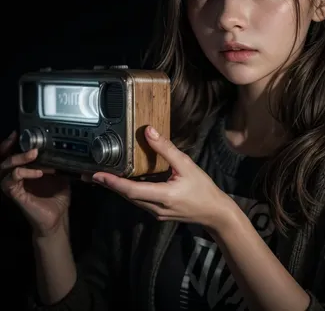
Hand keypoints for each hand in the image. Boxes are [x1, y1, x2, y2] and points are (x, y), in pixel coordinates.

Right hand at [0, 131, 70, 237]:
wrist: (58, 217)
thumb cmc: (57, 196)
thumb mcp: (60, 174)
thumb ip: (58, 162)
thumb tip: (66, 147)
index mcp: (25, 170)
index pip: (11, 154)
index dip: (9, 144)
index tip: (17, 133)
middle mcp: (16, 177)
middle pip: (4, 159)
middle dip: (10, 148)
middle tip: (25, 142)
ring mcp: (15, 186)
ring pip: (4, 168)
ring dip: (18, 159)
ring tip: (33, 154)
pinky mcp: (16, 195)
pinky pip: (11, 181)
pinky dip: (23, 173)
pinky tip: (38, 172)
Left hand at [90, 126, 232, 230]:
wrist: (214, 212)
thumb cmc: (203, 188)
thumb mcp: (186, 165)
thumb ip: (166, 149)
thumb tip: (149, 131)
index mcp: (164, 195)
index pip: (132, 190)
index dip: (114, 183)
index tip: (97, 175)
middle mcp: (156, 207)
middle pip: (127, 196)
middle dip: (109, 185)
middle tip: (91, 174)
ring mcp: (156, 213)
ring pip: (132, 200)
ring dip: (117, 188)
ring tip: (103, 177)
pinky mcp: (158, 213)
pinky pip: (140, 201)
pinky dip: (129, 191)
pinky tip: (125, 183)